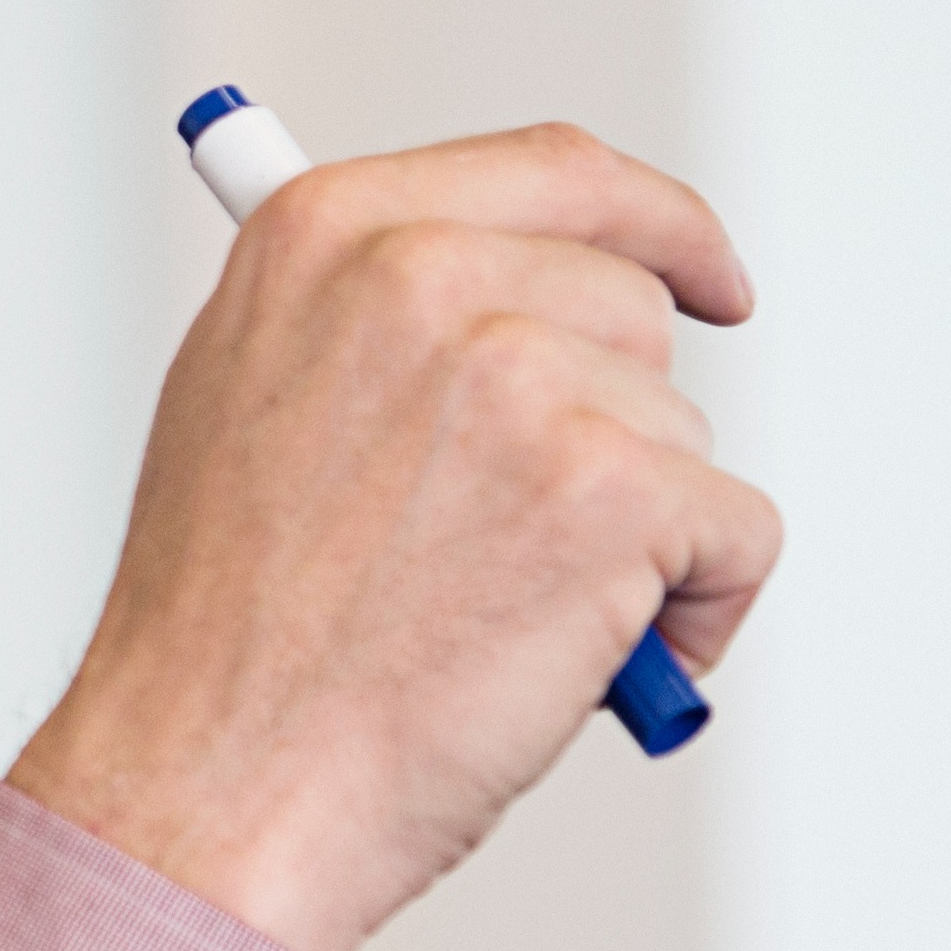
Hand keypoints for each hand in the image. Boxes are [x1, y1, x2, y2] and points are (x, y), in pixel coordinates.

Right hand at [8, 123, 782, 950]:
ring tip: (511, 611)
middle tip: (530, 533)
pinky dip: (695, 612)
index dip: (655, 224)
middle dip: (618, 422)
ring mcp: (522, 374)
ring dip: (640, 529)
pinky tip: (588, 660)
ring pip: (680, 425)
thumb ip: (362, 309)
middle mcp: (421, 274)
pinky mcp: (613, 486)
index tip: (705, 279)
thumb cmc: (224, 630)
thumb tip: (501, 283)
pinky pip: (737, 531)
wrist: (214, 779)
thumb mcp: (243, 396)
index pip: (558, 171)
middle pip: (634, 306)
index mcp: (324, 231)